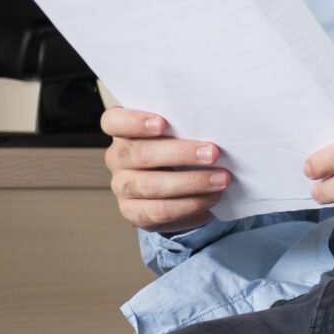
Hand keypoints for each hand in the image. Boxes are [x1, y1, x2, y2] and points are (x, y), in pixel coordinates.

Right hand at [100, 107, 228, 236]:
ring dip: (191, 183)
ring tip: (220, 179)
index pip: (113, 122)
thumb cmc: (177, 150)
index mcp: (121, 131)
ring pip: (150, 185)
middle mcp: (116, 158)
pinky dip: (189, 205)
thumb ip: (183, 127)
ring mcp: (121, 186)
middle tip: (212, 153)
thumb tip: (213, 126)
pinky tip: (210, 198)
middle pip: (139, 154)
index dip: (135, 122)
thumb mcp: (176, 134)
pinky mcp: (132, 211)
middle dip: (180, 153)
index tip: (163, 123)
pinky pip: (159, 211)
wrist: (175, 189)